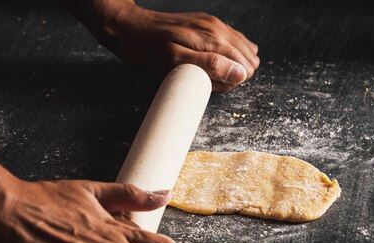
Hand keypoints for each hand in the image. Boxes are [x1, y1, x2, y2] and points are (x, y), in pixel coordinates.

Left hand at [73, 1, 259, 91]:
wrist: (127, 27)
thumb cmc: (148, 49)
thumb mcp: (176, 62)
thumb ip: (210, 66)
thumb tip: (240, 73)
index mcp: (212, 37)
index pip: (244, 66)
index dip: (231, 82)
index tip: (212, 86)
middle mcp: (216, 27)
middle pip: (246, 57)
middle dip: (233, 75)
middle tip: (207, 82)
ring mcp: (211, 24)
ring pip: (240, 49)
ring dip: (229, 67)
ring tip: (206, 74)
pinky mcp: (204, 25)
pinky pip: (229, 41)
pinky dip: (225, 56)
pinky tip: (211, 63)